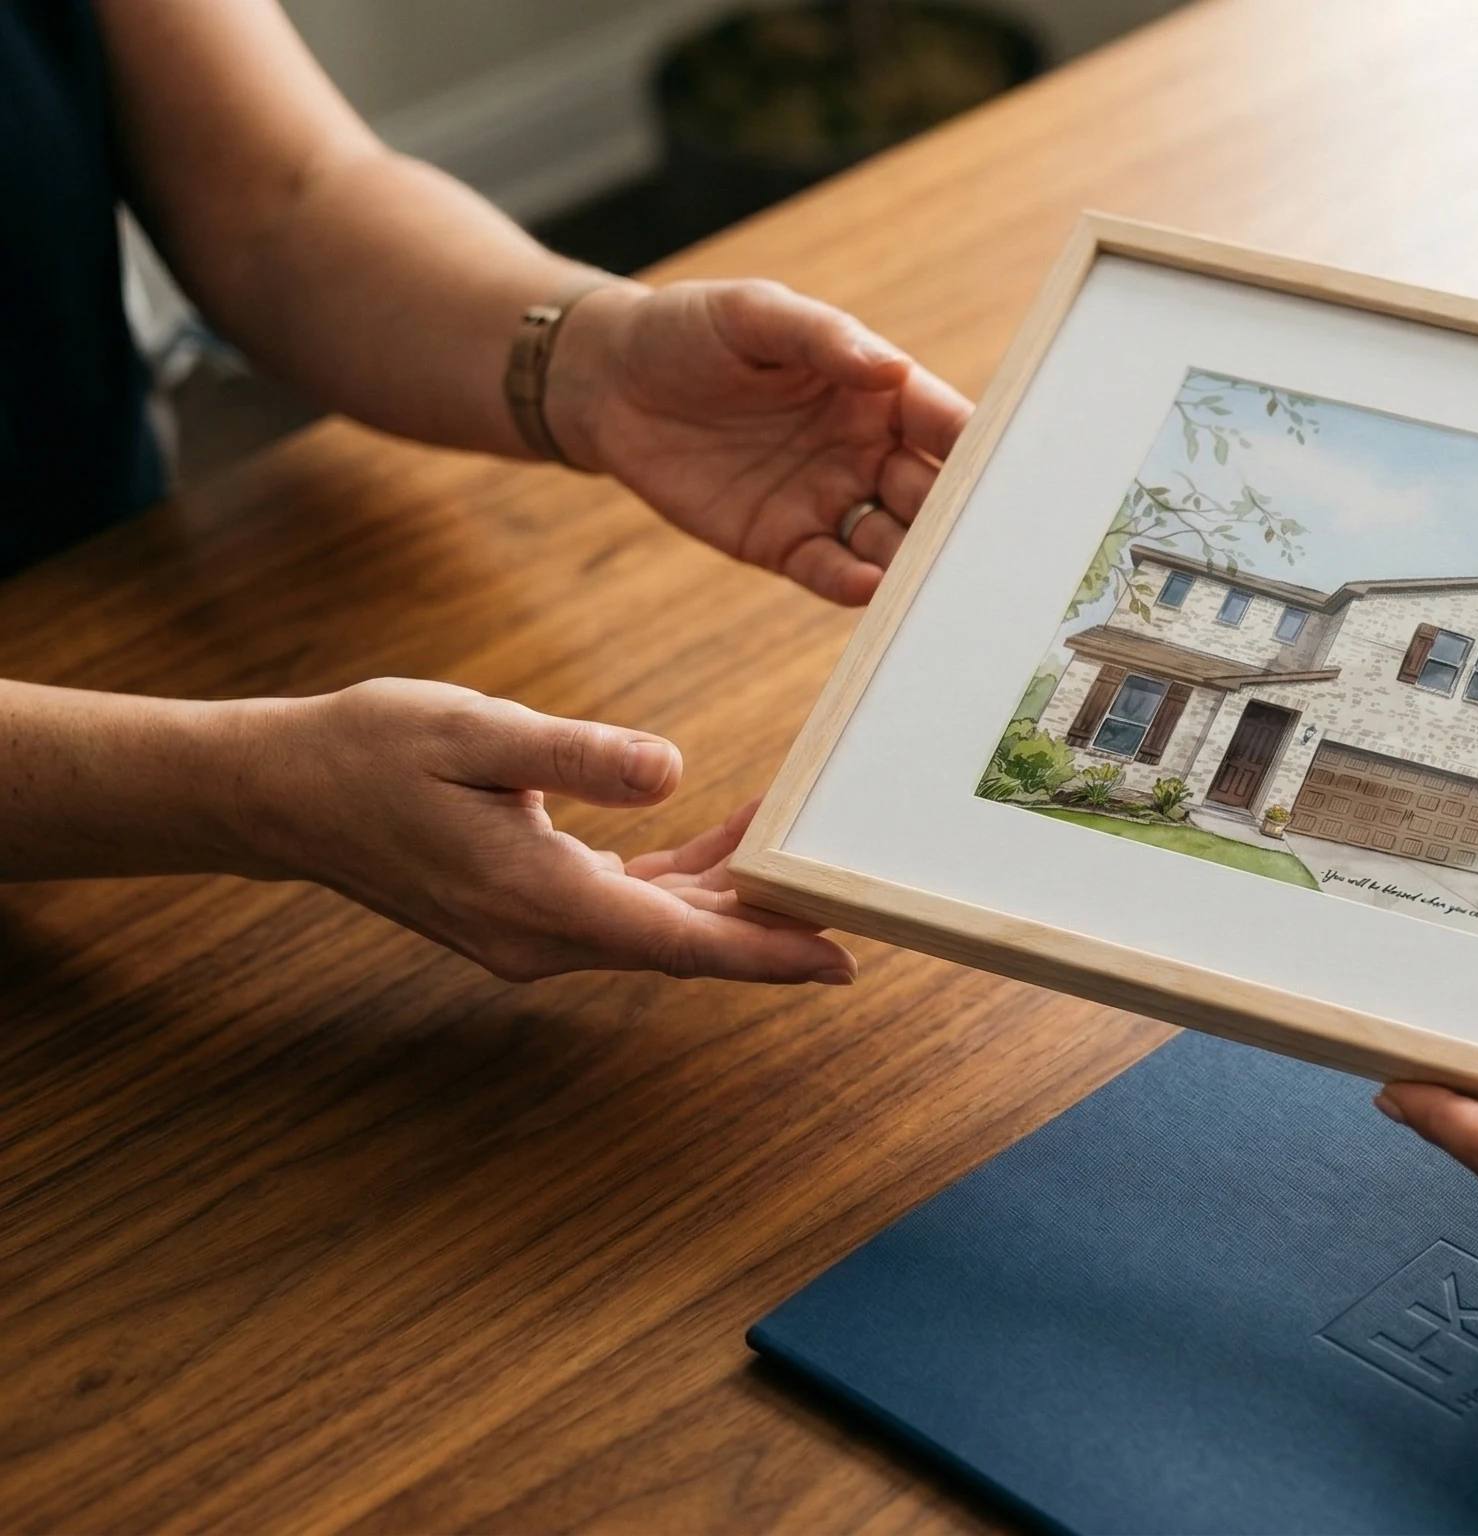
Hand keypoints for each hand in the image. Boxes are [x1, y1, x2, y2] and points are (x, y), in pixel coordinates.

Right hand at [234, 678, 855, 983]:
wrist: (281, 791)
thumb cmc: (372, 751)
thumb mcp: (478, 731)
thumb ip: (580, 756)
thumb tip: (671, 768)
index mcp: (536, 897)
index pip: (680, 941)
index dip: (767, 953)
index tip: (841, 959)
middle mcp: (540, 935)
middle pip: (684, 943)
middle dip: (772, 927)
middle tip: (861, 901)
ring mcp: (531, 931)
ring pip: (660, 925)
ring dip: (732, 897)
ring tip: (809, 854)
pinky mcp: (526, 909)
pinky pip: (626, 904)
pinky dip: (682, 880)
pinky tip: (729, 839)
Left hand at [547, 279, 973, 604]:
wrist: (607, 382)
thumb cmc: (688, 331)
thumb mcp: (753, 315)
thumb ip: (821, 339)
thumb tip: (890, 368)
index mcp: (876, 392)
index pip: (943, 422)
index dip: (980, 447)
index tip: (1017, 471)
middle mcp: (866, 451)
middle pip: (931, 492)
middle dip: (961, 518)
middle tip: (994, 546)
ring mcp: (827, 500)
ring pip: (892, 541)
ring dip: (917, 562)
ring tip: (942, 582)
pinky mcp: (782, 542)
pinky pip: (830, 571)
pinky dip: (855, 585)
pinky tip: (873, 590)